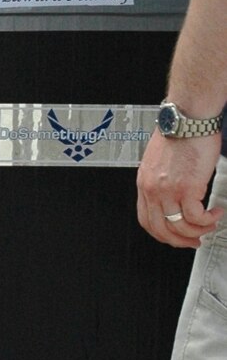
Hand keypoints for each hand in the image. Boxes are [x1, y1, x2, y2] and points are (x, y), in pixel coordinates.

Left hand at [137, 129, 221, 247]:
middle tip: (194, 241)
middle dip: (179, 240)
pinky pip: (196, 217)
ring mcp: (168, 190)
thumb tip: (173, 195)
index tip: (174, 236)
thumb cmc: (179, 132)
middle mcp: (153, 189)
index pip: (146, 219)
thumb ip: (162, 180)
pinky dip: (208, 220)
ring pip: (180, 227)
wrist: (188, 119)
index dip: (161, 233)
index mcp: (145, 183)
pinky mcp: (187, 188)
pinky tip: (215, 213)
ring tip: (210, 224)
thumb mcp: (160, 161)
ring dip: (198, 231)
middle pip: (160, 229)